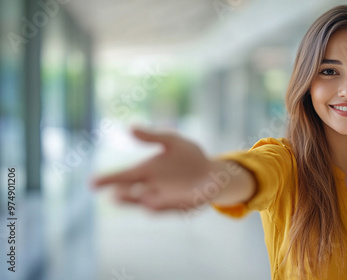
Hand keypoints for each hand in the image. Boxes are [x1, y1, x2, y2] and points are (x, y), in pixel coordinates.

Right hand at [92, 128, 213, 210]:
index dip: (108, 180)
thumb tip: (129, 128)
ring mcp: (165, 199)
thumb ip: (153, 137)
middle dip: (123, 194)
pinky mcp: (179, 207)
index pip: (123, 176)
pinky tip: (149, 205)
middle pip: (131, 193)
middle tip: (114, 193)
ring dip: (137, 202)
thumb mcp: (172, 141)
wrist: (214, 173)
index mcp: (146, 170)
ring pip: (146, 203)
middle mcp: (152, 187)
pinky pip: (166, 209)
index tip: (91, 183)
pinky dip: (158, 208)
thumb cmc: (190, 156)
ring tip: (130, 198)